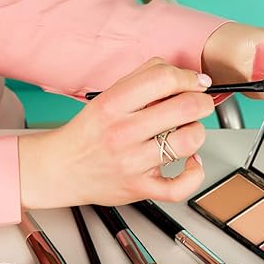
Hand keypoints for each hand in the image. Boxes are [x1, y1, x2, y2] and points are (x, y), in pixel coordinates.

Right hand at [18, 58, 213, 208]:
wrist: (61, 169)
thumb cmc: (88, 133)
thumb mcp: (106, 96)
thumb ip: (142, 78)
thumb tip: (184, 75)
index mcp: (113, 104)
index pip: (163, 79)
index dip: (190, 78)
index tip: (196, 83)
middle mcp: (122, 133)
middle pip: (184, 108)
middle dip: (202, 103)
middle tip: (199, 105)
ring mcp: (132, 163)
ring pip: (188, 142)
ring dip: (197, 133)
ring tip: (188, 132)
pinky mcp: (139, 188)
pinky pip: (179, 187)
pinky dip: (194, 174)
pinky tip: (190, 162)